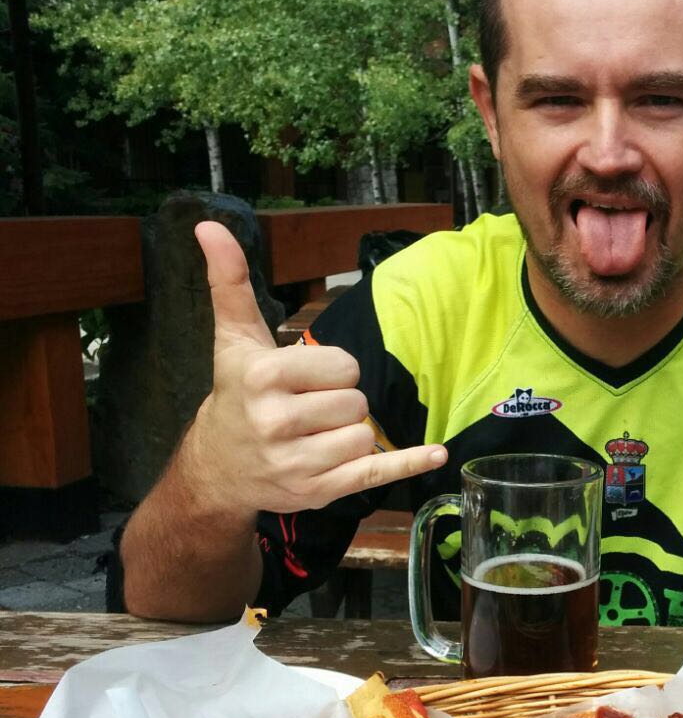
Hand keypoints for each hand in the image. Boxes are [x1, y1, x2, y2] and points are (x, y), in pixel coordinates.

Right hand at [188, 221, 445, 517]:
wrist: (217, 466)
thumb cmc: (236, 395)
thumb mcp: (233, 338)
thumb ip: (230, 281)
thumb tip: (210, 225)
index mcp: (265, 377)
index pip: (345, 366)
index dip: (334, 371)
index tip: (307, 382)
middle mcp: (278, 422)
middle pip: (357, 401)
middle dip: (341, 402)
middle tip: (308, 410)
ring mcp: (298, 462)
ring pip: (365, 434)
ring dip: (351, 433)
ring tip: (315, 435)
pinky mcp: (317, 492)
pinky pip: (375, 473)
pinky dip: (409, 463)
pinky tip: (436, 454)